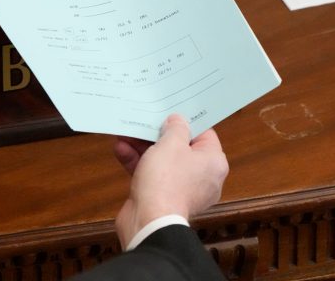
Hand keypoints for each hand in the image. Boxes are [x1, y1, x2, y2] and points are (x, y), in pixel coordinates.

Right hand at [113, 114, 228, 247]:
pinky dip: (138, 163)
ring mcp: (182, 189)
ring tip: (125, 134)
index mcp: (213, 163)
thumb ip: (176, 127)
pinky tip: (121, 150)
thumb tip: (177, 121)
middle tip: (144, 121)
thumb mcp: (171, 143)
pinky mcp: (163, 198)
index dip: (186, 122)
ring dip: (142, 147)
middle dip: (157, 135)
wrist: (148, 221)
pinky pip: (152, 175)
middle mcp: (203, 177)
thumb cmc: (166, 180)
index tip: (171, 112)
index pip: (204, 134)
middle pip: (180, 147)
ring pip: (163, 161)